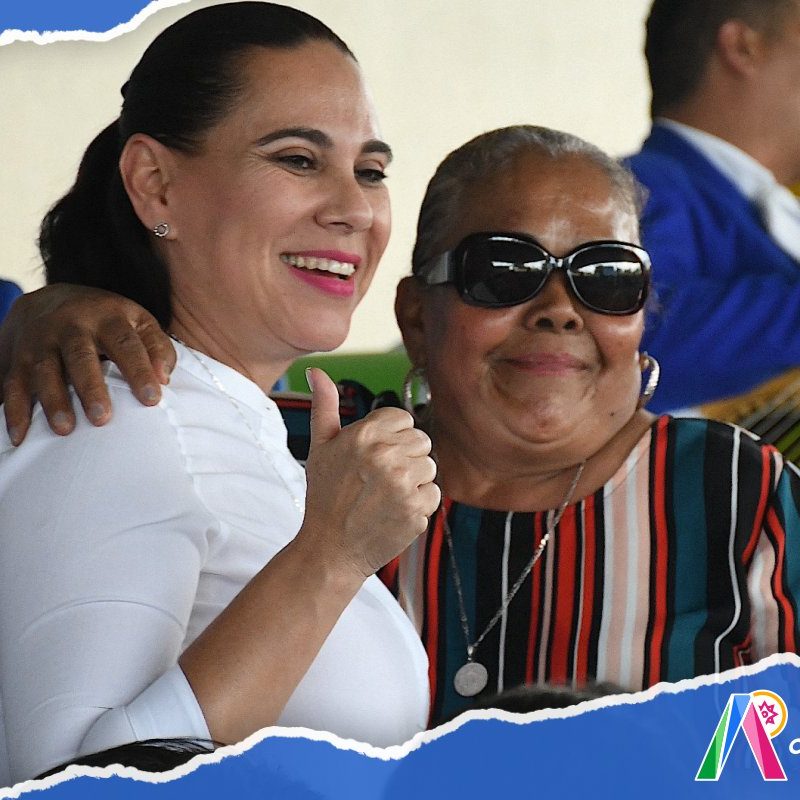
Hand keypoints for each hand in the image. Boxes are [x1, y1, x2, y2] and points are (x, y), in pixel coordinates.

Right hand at [0, 284, 175, 444]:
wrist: (48, 300)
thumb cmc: (107, 322)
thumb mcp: (137, 322)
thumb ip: (158, 348)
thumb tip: (166, 379)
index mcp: (107, 317)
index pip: (126, 343)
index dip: (139, 370)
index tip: (152, 399)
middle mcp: (71, 326)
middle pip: (80, 355)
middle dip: (90, 387)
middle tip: (102, 418)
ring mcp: (41, 341)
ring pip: (45, 370)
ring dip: (53, 400)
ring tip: (65, 430)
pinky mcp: (17, 358)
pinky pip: (12, 384)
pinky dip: (15, 412)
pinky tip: (21, 437)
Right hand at [299, 368, 439, 578]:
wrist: (329, 550)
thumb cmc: (324, 496)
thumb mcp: (319, 447)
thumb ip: (324, 406)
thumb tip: (317, 371)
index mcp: (363, 435)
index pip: (403, 419)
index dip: (391, 439)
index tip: (373, 459)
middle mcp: (384, 455)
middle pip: (421, 441)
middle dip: (405, 458)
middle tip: (378, 480)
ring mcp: (401, 483)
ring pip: (430, 466)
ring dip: (414, 481)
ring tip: (386, 496)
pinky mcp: (415, 509)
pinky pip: (434, 494)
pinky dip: (419, 504)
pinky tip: (394, 512)